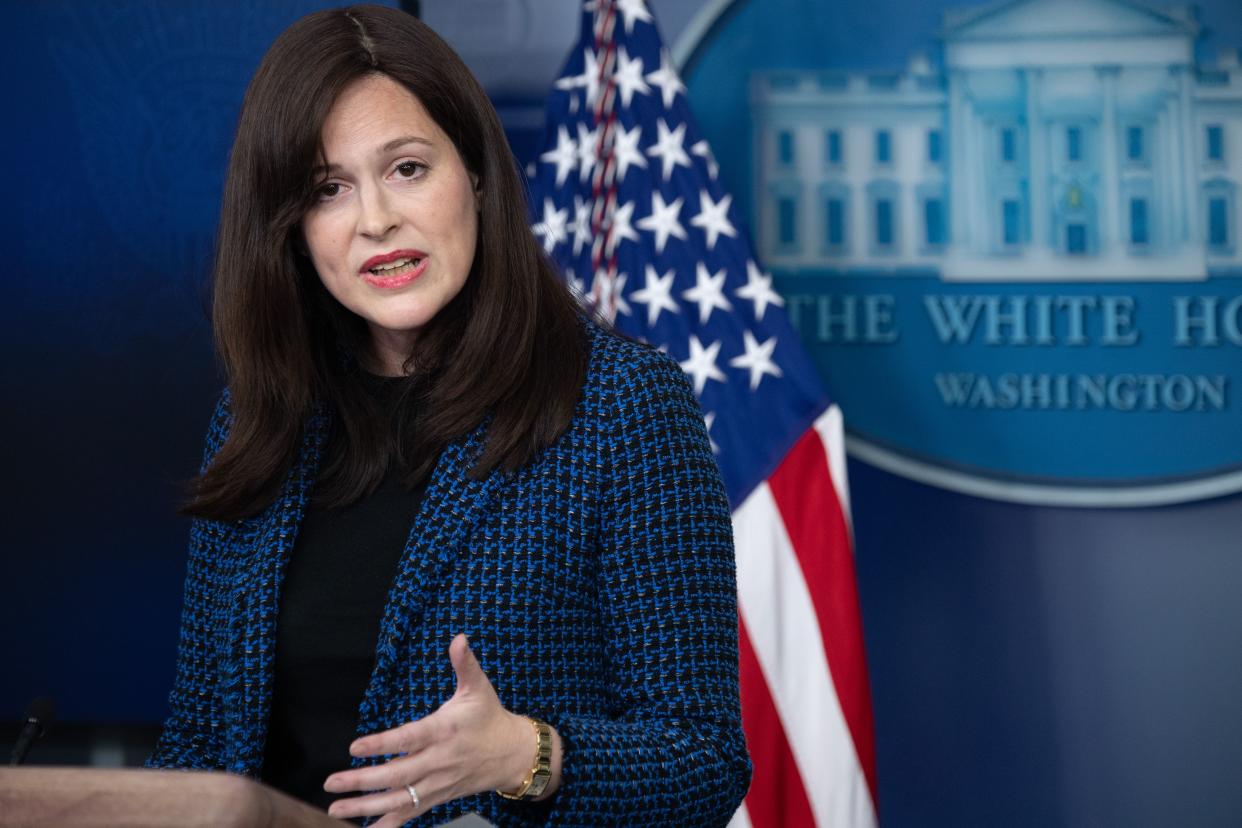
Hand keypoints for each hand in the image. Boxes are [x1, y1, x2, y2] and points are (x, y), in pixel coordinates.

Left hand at [323, 633, 546, 825]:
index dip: (382, 744)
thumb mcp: (479, 687)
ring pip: (399, 799)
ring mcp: (436, 783)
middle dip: (362, 781)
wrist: (512, 754)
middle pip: (397, 775)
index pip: (409, 739)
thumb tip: (459, 638)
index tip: (355, 747)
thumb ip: (465, 663)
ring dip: (365, 807)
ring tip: (335, 808)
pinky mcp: (436, 797)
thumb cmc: (490, 717)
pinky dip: (387, 825)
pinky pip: (409, 814)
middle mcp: (438, 761)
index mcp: (444, 731)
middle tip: (332, 781)